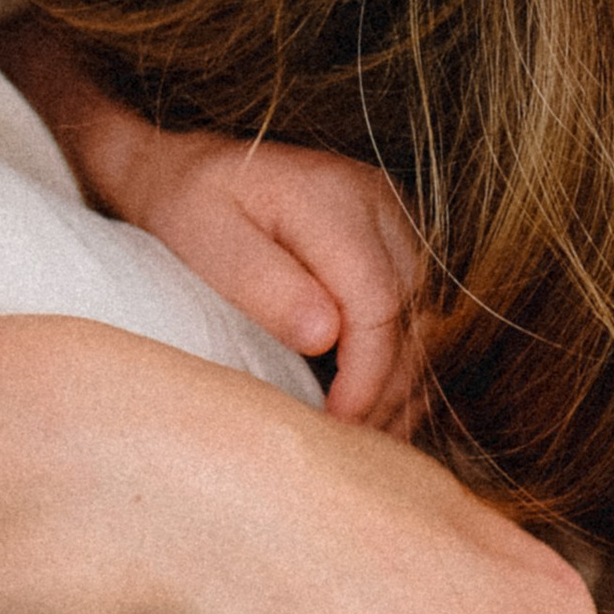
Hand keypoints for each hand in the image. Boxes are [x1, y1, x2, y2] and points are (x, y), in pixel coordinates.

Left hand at [99, 132, 423, 425]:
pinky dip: (398, 362)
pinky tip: (369, 402)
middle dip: (386, 389)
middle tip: (342, 443)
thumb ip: (263, 284)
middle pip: (413, 315)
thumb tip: (325, 334)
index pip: (378, 301)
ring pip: (425, 319)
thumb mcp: (204, 239)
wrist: (189, 170)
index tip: (335, 424)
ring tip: (358, 433)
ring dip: (399, 382)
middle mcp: (379, 201)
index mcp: (332, 196)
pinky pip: (417, 312)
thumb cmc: (188, 208)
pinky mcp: (395, 241)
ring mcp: (394, 219)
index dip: (366, 375)